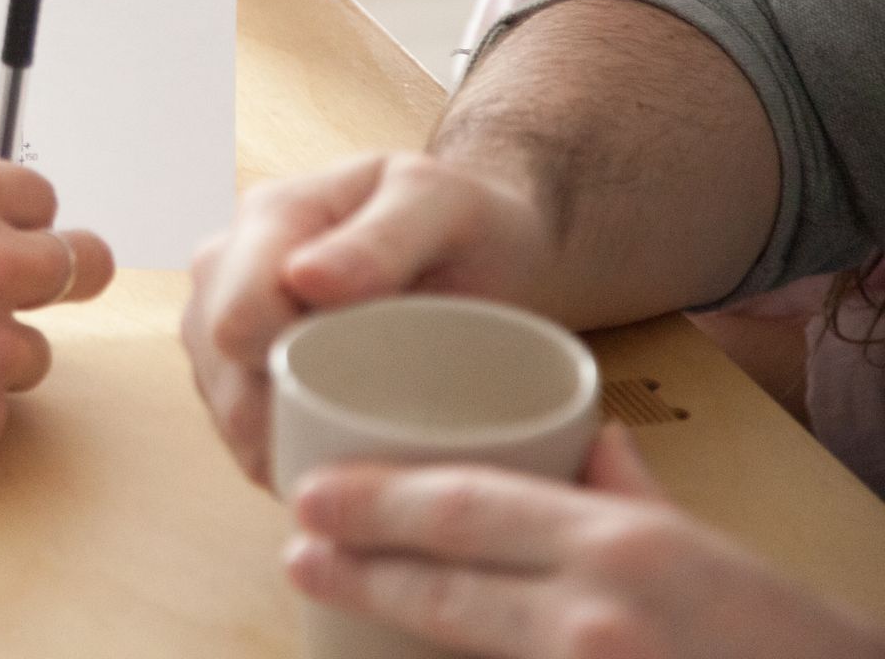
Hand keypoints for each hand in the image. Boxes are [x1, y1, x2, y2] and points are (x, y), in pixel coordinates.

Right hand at [182, 153, 552, 487]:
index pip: (239, 321)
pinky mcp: (235, 381)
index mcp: (267, 219)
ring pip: (236, 427)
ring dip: (307, 445)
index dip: (304, 368)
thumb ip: (383, 237)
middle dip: (309, 418)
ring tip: (385, 427)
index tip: (386, 376)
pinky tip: (359, 445)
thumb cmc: (466, 221)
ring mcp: (219, 331)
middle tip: (398, 409)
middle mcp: (223, 274)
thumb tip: (303, 278)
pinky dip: (306, 461)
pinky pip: (252, 448)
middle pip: (231, 385)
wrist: (477, 245)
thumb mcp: (446, 206)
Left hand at [285, 425, 884, 657]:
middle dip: (357, 561)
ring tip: (327, 588)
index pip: (470, 509)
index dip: (379, 501)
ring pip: (459, 644)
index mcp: (621, 543)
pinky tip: (398, 655)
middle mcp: (598, 614)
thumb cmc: (780, 638)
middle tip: (296, 545)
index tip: (314, 493)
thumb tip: (583, 440)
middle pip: (445, 582)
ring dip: (386, 616)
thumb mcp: (702, 544)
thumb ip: (627, 491)